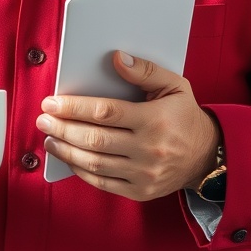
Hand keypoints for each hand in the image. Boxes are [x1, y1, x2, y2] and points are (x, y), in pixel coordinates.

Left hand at [36, 51, 220, 201]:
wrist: (207, 156)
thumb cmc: (185, 116)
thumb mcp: (174, 85)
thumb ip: (145, 70)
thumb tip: (117, 58)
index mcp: (155, 120)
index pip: (105, 112)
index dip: (74, 107)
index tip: (52, 102)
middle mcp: (149, 150)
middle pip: (94, 139)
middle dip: (62, 128)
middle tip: (43, 119)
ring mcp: (144, 174)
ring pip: (94, 164)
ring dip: (66, 150)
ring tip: (49, 137)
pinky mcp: (140, 192)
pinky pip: (102, 183)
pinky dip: (80, 171)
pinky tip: (68, 157)